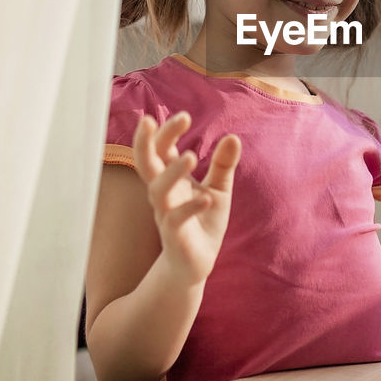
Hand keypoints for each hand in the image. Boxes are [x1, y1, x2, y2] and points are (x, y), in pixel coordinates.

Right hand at [132, 112, 241, 285]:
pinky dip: (190, 207)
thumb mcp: (218, 189)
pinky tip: (206, 198)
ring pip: (158, 191)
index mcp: (172, 179)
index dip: (166, 132)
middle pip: (147, 163)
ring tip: (191, 155)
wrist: (196, 264)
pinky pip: (176, 219)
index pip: (160, 150)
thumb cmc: (203, 222)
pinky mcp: (175, 236)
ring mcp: (166, 214)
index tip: (183, 116)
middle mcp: (164, 194)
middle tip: (159, 119)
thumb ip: (223, 164)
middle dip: (149, 141)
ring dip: (172, 172)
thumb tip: (233, 136)